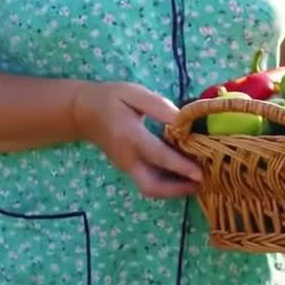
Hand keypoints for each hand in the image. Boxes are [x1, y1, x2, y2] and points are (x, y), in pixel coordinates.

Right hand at [72, 82, 203, 198]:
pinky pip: (148, 182)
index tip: (200, 173)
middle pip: (152, 186)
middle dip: (178, 190)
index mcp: (130, 136)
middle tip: (202, 183)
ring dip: (174, 190)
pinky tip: (183, 175)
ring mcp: (126, 166)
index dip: (180, 166)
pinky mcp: (127, 168)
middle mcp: (127, 158)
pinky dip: (167, 183)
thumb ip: (158, 106)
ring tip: (197, 182)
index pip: (158, 155)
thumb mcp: (134, 93)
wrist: (82, 112)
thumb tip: (183, 119)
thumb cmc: (110, 99)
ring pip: (150, 188)